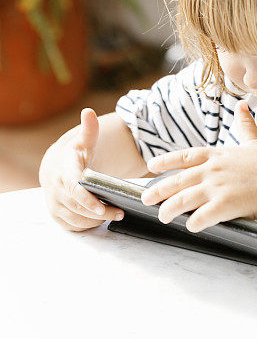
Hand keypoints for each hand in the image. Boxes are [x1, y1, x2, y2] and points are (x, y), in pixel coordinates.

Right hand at [39, 108, 124, 230]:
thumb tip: (88, 112)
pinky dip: (88, 225)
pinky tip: (101, 219)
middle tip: (120, 211)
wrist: (54, 167)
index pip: (74, 189)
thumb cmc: (74, 155)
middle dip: (100, 212)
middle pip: (79, 208)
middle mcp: (56, 191)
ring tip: (115, 214)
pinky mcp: (57, 216)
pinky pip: (73, 226)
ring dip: (96, 221)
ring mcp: (55, 205)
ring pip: (76, 219)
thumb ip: (89, 130)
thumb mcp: (83, 142)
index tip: (102, 207)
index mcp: (63, 173)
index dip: (88, 199)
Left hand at [140, 100, 256, 231]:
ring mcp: (216, 188)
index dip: (165, 161)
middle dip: (157, 190)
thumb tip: (242, 105)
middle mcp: (212, 170)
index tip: (151, 166)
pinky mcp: (224, 205)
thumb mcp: (254, 142)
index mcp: (217, 155)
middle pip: (177, 180)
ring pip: (182, 200)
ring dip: (169, 210)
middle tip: (145, 198)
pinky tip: (189, 226)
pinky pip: (200, 217)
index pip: (184, 157)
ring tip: (162, 216)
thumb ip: (244, 125)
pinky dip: (192, 223)